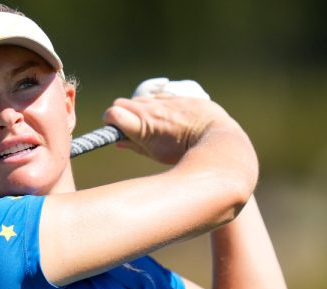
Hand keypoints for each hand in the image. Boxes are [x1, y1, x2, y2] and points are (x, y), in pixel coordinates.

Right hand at [103, 78, 233, 164]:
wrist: (217, 140)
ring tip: (154, 124)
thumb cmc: (184, 152)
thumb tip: (119, 142)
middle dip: (122, 113)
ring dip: (141, 109)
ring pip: (142, 99)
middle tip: (131, 127)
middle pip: (122, 103)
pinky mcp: (179, 96)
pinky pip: (161, 97)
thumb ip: (134, 145)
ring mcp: (165, 100)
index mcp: (143, 124)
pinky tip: (171, 118)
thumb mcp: (155, 154)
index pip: (112, 113)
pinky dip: (160, 106)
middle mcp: (151, 108)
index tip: (113, 128)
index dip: (109, 120)